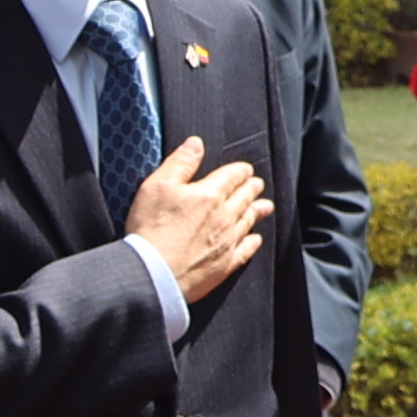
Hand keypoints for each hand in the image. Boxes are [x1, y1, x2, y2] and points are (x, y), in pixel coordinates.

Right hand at [129, 133, 268, 302]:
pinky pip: (246, 250)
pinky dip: (253, 242)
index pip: (232, 176)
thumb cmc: (150, 228)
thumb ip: (180, 163)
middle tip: (257, 184)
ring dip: (258, 211)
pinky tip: (255, 239)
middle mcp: (224, 217)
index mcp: (209, 194)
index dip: (241, 171)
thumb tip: (196, 143)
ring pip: (248, 222)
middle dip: (252, 188)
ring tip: (265, 206)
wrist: (153, 273)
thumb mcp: (157, 186)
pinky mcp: (225, 265)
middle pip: (244, 198)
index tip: (246, 169)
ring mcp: (227, 242)